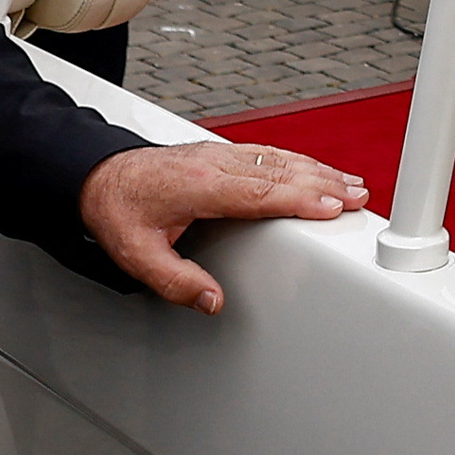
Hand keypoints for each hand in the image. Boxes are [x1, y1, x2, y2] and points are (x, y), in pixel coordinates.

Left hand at [76, 138, 363, 312]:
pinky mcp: (219, 152)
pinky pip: (267, 152)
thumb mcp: (137, 257)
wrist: (96, 174)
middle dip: (323, 183)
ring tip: (351, 183)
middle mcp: (213, 163)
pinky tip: (315, 170)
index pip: (259, 192)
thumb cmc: (118, 212)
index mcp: (198, 186)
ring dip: (317, 170)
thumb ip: (176, 282)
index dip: (299, 199)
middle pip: (279, 171)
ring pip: (277, 158)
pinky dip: (298, 161)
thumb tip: (214, 301)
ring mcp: (218, 154)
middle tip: (358, 196)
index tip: (332, 206)